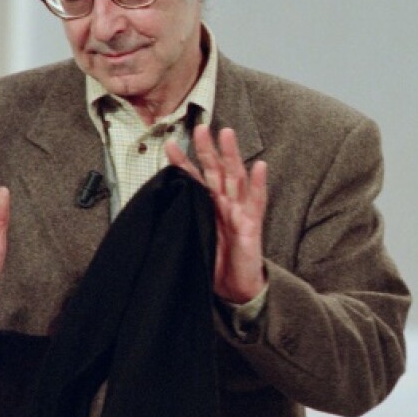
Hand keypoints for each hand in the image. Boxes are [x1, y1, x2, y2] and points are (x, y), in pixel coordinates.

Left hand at [167, 126, 267, 303]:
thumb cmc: (213, 264)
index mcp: (207, 206)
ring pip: (236, 177)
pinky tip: (259, 166)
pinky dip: (259, 184)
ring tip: (227, 134)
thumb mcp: (190, 240)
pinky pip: (257, 201)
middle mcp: (224, 204)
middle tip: (200, 127)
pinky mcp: (253, 225)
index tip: (167, 144)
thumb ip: (180, 223)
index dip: (182, 162)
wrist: (235, 289)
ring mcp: (240, 212)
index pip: (193, 179)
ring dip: (232, 155)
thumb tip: (158, 210)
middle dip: (207, 148)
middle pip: (216, 170)